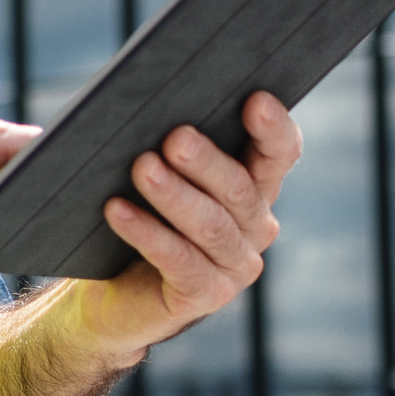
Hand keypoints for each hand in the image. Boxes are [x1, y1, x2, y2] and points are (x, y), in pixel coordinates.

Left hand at [55, 91, 300, 363]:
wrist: (115, 293)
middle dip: (207, 161)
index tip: (255, 100)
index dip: (273, 128)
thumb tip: (117, 114)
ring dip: (175, 195)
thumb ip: (154, 143)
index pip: (279, 153)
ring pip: (212, 225)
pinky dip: (148, 233)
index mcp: (254, 185)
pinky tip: (117, 210)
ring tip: (142, 168)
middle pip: (240, 188)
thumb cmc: (137, 215)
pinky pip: (180, 261)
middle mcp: (255, 225)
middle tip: (175, 138)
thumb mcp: (151, 173)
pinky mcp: (205, 295)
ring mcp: (234, 264)